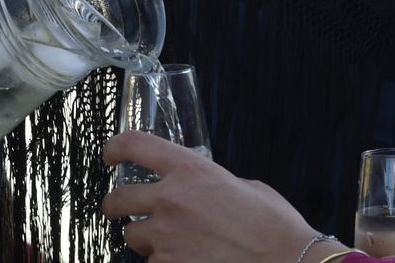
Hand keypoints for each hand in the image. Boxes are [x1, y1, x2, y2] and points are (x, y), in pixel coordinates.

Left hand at [101, 133, 323, 262]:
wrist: (284, 261)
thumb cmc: (272, 224)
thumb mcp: (242, 185)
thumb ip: (210, 182)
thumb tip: (198, 189)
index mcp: (190, 168)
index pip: (135, 144)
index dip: (115, 147)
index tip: (110, 155)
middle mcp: (171, 199)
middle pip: (117, 199)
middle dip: (116, 205)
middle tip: (120, 208)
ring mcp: (167, 237)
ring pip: (132, 237)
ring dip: (144, 239)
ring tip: (167, 241)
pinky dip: (164, 262)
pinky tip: (185, 259)